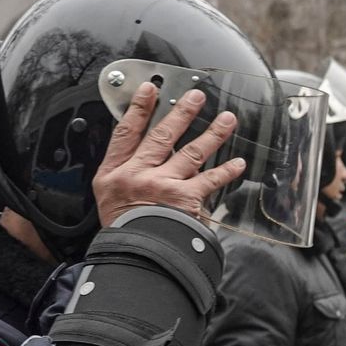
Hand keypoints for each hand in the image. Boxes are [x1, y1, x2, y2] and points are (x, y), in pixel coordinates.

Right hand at [92, 83, 243, 226]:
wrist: (134, 255)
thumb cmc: (123, 228)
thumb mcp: (108, 198)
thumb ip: (123, 174)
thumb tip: (143, 151)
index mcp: (114, 173)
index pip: (126, 133)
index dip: (138, 109)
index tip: (150, 90)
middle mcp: (138, 175)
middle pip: (162, 136)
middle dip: (181, 113)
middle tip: (197, 96)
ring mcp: (163, 185)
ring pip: (191, 152)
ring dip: (212, 134)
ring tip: (227, 120)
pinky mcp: (185, 199)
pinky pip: (210, 180)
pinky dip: (226, 171)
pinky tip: (238, 162)